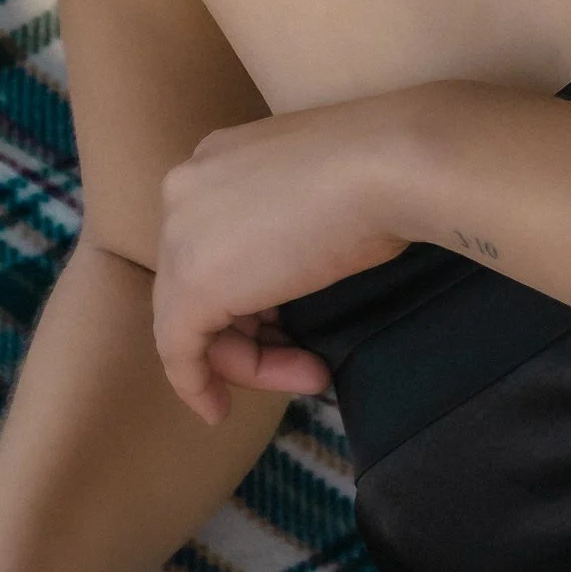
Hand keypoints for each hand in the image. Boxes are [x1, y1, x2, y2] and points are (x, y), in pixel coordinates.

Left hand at [152, 91, 433, 422]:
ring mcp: (181, 235)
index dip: (251, 296)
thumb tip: (299, 267)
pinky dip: (196, 384)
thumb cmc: (381, 170)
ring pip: (190, 318)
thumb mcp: (322, 194)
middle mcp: (184, 190)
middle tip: (309, 363)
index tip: (289, 332)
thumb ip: (290, 226)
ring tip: (313, 375)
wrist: (392, 164)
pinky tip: (218, 411)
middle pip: (198, 282)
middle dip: (251, 334)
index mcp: (216, 160)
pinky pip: (178, 348)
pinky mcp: (194, 283)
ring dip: (248, 360)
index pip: (217, 244)